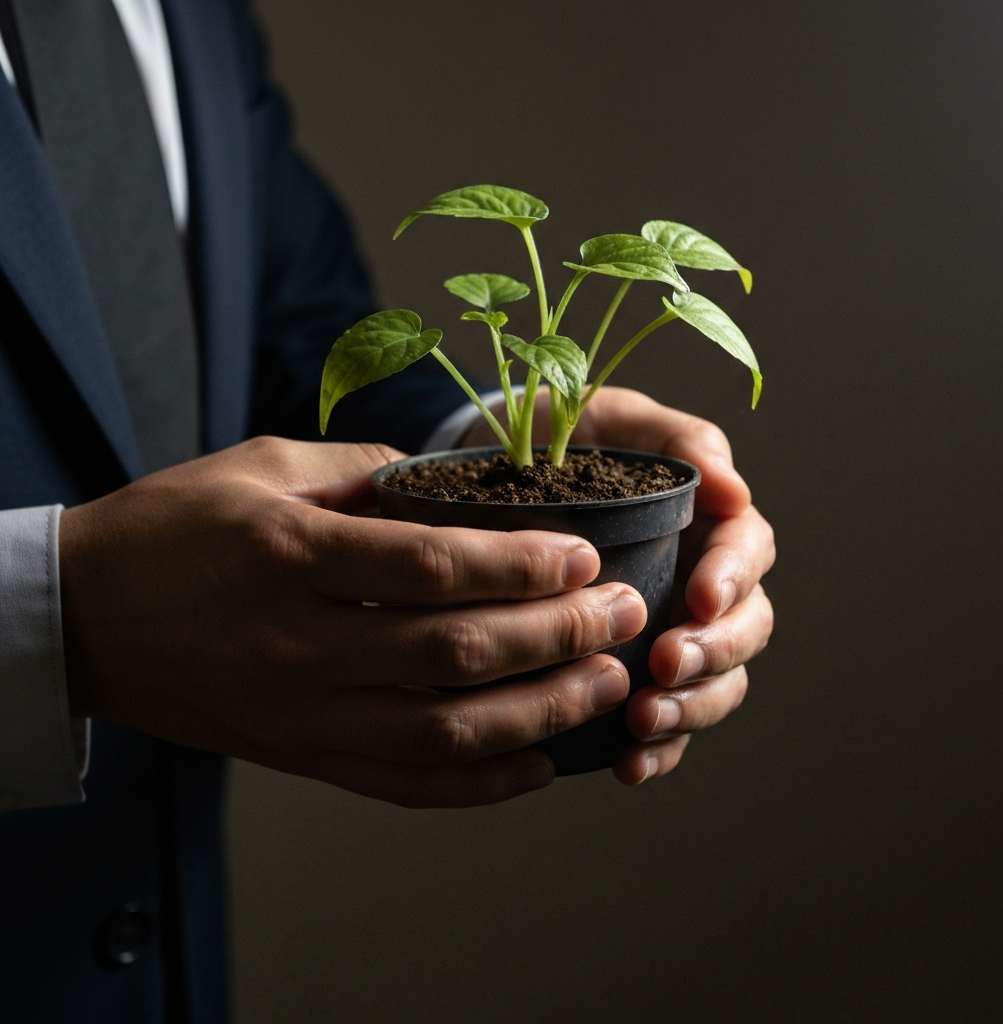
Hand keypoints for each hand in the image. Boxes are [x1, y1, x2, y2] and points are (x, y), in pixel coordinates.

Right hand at [59, 437, 646, 806]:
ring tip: (604, 684)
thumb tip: (449, 481)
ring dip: (538, 712)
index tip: (584, 554)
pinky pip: (402, 785)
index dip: (522, 564)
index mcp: (291, 559)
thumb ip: (359, 474)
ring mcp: (301, 715)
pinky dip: (479, 783)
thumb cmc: (173, 527)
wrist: (85, 616)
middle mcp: (301, 648)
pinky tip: (539, 763)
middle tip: (621, 612)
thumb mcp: (258, 467)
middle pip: (456, 654)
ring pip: (443, 732)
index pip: (434, 569)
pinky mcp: (300, 757)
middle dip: (556, 635)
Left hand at [464, 386, 774, 783]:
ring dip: (690, 709)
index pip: (747, 552)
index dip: (732, 579)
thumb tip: (733, 488)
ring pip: (715, 684)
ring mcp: (673, 635)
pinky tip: (628, 765)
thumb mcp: (615, 420)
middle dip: (713, 654)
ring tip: (643, 722)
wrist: (501, 479)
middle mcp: (700, 585)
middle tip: (666, 664)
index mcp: (709, 523)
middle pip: (744, 629)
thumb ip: (676, 440)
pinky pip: (668, 725)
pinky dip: (659, 750)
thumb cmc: (565, 441)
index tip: (699, 599)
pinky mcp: (637, 679)